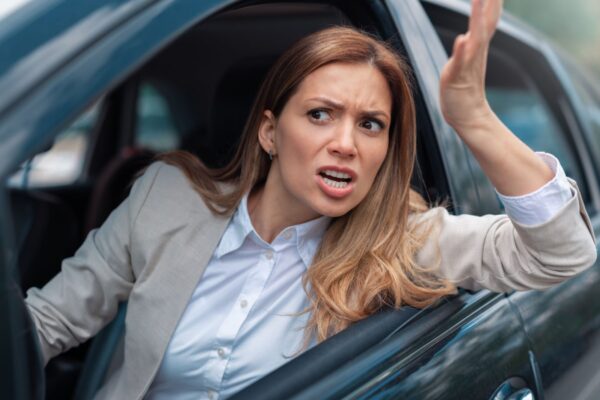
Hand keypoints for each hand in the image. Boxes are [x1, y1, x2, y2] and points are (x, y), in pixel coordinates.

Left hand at [440, 0, 502, 131]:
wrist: (468, 116)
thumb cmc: (463, 88)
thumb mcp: (464, 61)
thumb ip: (467, 46)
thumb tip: (466, 34)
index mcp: (478, 47)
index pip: (488, 18)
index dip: (492, 1)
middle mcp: (476, 52)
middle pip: (486, 22)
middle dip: (489, 3)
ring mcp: (467, 64)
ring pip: (475, 38)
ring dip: (477, 19)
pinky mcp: (456, 78)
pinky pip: (459, 62)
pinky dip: (461, 51)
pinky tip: (462, 39)